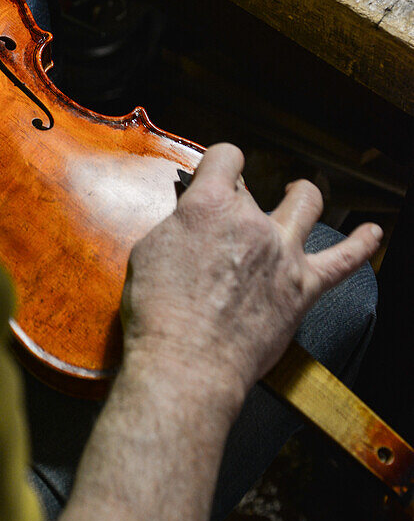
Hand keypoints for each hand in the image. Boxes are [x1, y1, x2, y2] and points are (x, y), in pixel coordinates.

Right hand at [122, 143, 381, 402]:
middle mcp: (252, 222)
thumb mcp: (150, 251)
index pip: (225, 157)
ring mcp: (282, 253)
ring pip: (306, 204)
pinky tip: (371, 234)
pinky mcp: (302, 287)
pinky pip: (343, 261)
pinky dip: (361, 245)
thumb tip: (190, 218)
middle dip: (239, 197)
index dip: (219, 162)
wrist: (188, 363)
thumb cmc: (161, 314)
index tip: (215, 172)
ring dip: (301, 195)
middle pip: (255, 189)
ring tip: (297, 194)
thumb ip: (178, 225)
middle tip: (227, 220)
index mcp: (210, 206)